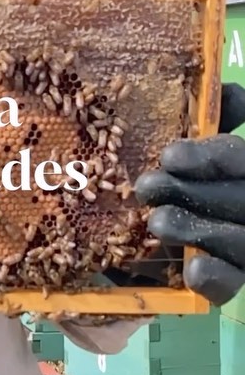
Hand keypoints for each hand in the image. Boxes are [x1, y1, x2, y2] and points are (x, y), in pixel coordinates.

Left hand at [134, 84, 244, 305]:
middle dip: (192, 191)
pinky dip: (217, 278)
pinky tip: (195, 268)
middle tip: (147, 187)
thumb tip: (225, 89)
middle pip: (241, 198)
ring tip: (157, 223)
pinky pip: (233, 284)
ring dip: (198, 230)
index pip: (238, 158)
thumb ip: (212, 118)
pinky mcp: (231, 282)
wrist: (140, 243)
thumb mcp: (188, 149)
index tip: (168, 156)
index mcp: (241, 169)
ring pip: (241, 242)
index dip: (209, 156)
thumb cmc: (171, 181)